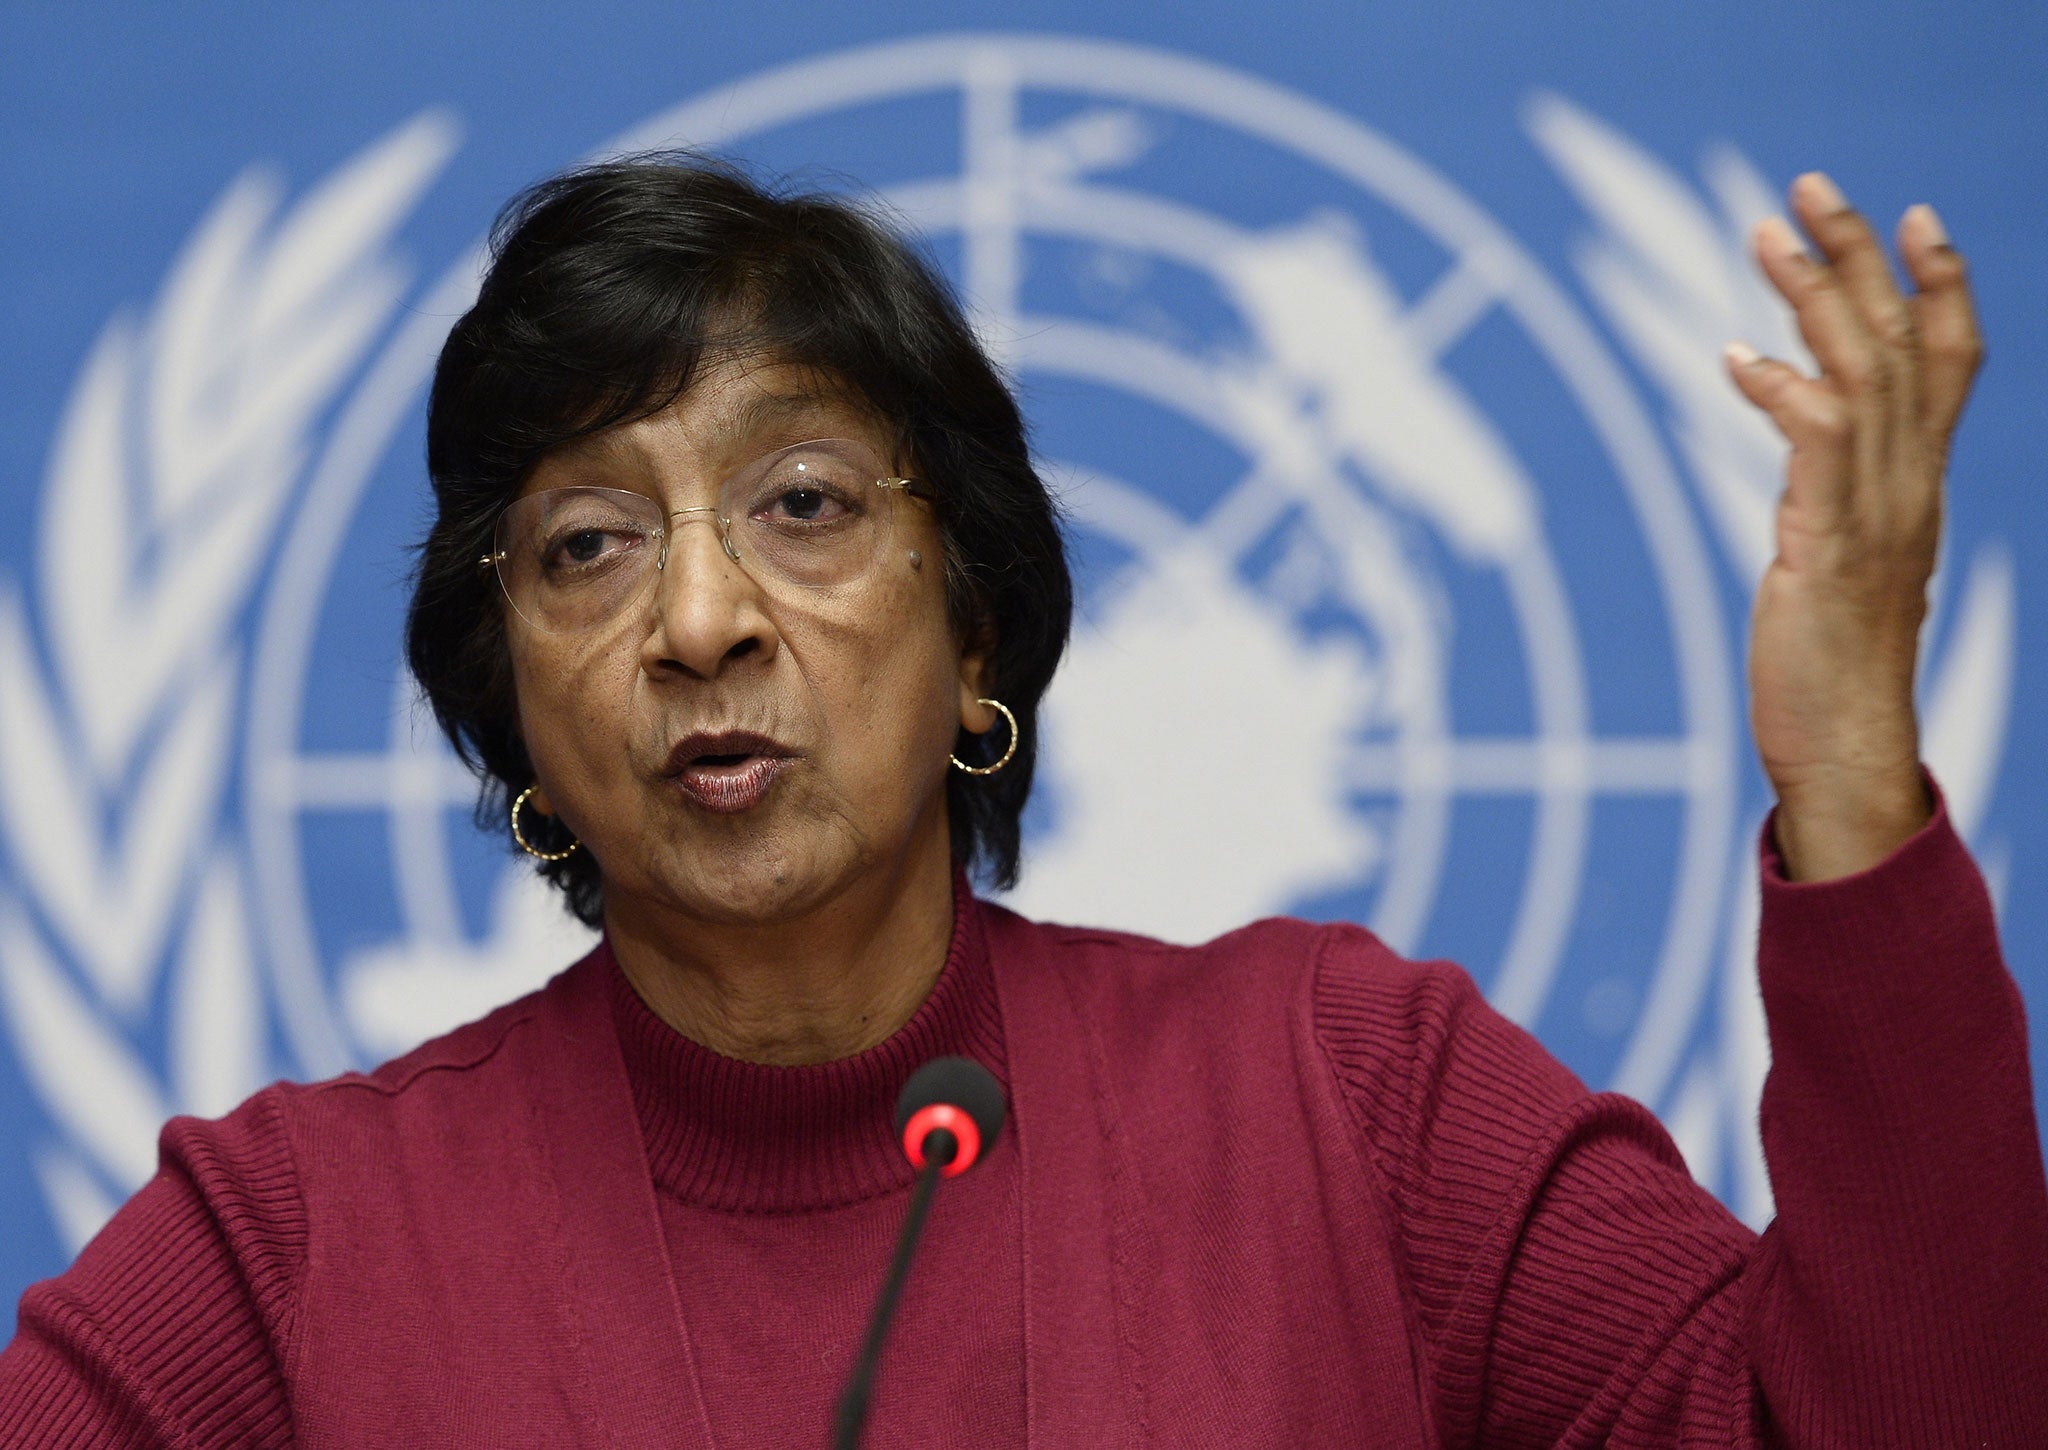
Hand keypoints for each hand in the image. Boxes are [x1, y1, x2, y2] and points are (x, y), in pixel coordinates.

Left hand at [1727, 172, 1981, 880]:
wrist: (1847, 751)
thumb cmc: (1833, 666)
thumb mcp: (1844, 563)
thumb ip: (1835, 502)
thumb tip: (1808, 469)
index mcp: (1918, 484)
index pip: (1951, 361)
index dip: (1939, 282)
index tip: (1910, 213)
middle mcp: (1912, 485)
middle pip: (1903, 340)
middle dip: (1857, 255)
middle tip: (1808, 184)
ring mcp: (1878, 513)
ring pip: (1862, 371)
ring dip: (1812, 296)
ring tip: (1761, 232)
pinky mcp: (1831, 546)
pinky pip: (1817, 444)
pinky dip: (1777, 391)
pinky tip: (1731, 359)